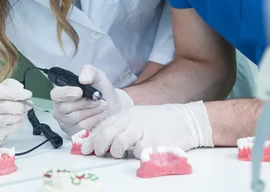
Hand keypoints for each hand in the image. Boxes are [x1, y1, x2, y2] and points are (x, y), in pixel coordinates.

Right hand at [0, 79, 31, 147]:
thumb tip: (21, 89)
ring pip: (10, 119)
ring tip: (24, 111)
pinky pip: (11, 128)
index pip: (0, 92)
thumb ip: (9, 85)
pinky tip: (18, 119)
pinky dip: (18, 123)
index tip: (28, 94)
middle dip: (21, 106)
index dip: (16, 93)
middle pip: (6, 107)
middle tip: (29, 104)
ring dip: (21, 115)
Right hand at [50, 65, 132, 135]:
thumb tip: (82, 79)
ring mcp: (65, 121)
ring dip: (91, 111)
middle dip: (84, 103)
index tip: (79, 92)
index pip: (56, 94)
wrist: (114, 107)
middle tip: (98, 100)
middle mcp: (60, 107)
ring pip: (74, 118)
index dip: (66, 94)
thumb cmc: (102, 91)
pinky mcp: (73, 132)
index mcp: (63, 92)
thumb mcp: (98, 76)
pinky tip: (99, 115)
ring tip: (102, 106)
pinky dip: (93, 120)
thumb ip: (89, 72)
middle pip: (65, 108)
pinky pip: (81, 128)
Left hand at [81, 101, 212, 157]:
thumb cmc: (160, 122)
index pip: (104, 125)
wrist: (185, 120)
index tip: (84, 148)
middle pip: (108, 133)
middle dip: (99, 145)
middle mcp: (133, 120)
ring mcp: (143, 130)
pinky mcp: (154, 141)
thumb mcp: (138, 118)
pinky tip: (137, 154)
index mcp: (127, 114)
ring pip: (120, 142)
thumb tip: (102, 141)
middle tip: (97, 153)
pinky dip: (135, 155)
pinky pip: (138, 151)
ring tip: (118, 154)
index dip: (92, 138)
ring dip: (115, 151)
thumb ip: (122, 127)